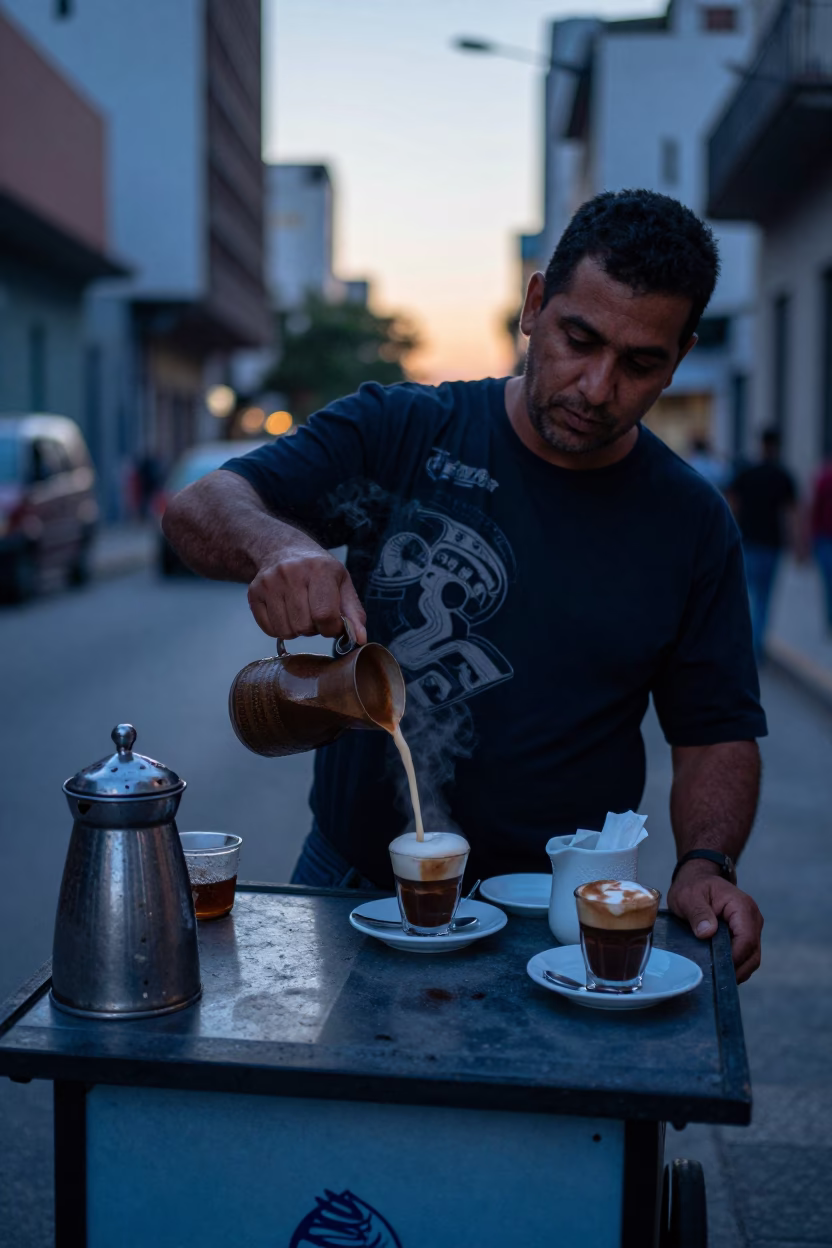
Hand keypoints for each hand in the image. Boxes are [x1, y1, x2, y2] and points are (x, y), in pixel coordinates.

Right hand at [247, 545, 366, 644]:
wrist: (284, 549)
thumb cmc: (318, 570)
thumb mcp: (342, 584)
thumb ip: (354, 613)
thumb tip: (360, 639)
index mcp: (320, 569)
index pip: (325, 615)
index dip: (332, 628)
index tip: (333, 624)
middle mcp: (291, 573)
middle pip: (304, 626)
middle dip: (314, 628)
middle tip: (315, 614)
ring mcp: (269, 582)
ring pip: (286, 631)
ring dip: (297, 630)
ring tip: (301, 612)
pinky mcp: (254, 592)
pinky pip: (269, 629)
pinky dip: (280, 629)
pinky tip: (286, 613)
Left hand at [668, 862, 762, 982]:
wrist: (698, 880)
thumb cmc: (693, 886)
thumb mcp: (688, 896)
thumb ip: (698, 913)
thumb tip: (707, 933)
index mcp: (742, 907)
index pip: (746, 939)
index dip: (734, 958)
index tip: (716, 968)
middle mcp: (753, 919)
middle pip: (752, 954)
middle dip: (735, 969)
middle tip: (714, 978)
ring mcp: (752, 929)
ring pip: (751, 959)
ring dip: (736, 970)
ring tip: (715, 976)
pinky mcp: (746, 937)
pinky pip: (745, 957)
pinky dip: (735, 966)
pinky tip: (718, 970)